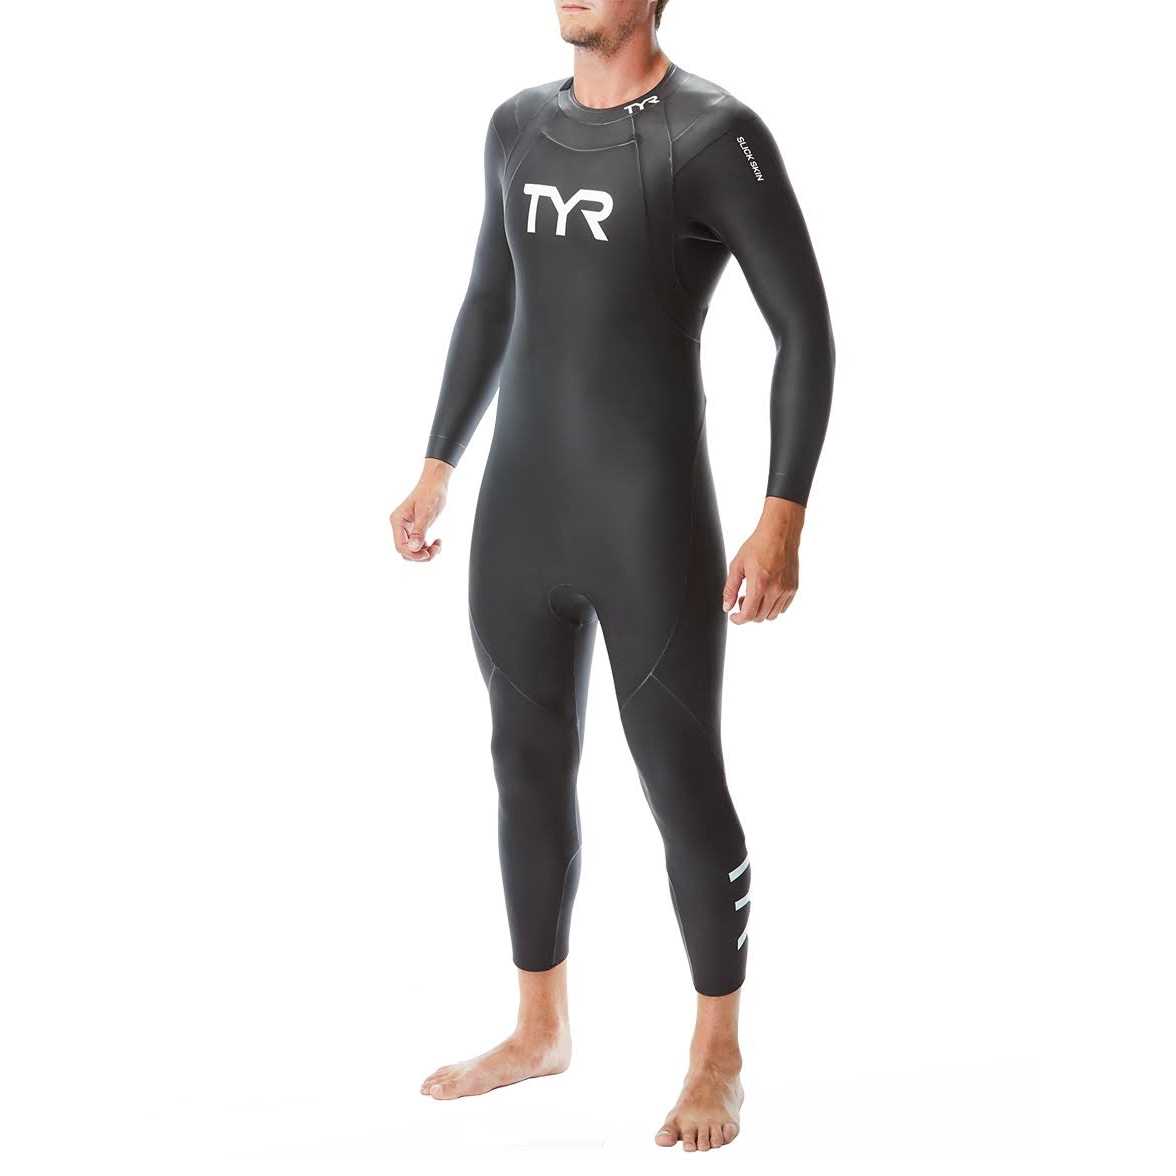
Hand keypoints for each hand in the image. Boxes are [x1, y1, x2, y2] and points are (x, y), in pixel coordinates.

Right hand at [390, 459, 451, 561]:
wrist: (436, 483)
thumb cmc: (431, 494)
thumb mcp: (426, 513)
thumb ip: (419, 531)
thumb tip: (413, 548)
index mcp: (398, 521)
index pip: (401, 546)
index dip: (413, 554)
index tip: (428, 554)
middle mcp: (399, 526)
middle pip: (406, 551)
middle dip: (421, 554)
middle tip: (436, 549)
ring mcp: (406, 528)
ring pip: (412, 550)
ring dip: (425, 552)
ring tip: (438, 545)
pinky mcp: (414, 529)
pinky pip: (418, 545)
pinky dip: (427, 547)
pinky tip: (437, 542)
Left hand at [722, 497, 804, 623]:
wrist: (779, 534)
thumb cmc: (758, 546)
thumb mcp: (737, 565)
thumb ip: (730, 588)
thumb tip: (727, 606)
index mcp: (759, 584)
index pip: (749, 615)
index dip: (738, 619)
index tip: (734, 616)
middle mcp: (775, 590)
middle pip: (760, 617)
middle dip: (748, 613)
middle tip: (743, 598)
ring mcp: (786, 590)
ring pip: (772, 615)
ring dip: (761, 611)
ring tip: (755, 595)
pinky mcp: (793, 588)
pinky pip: (782, 608)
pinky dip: (772, 606)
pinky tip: (766, 593)